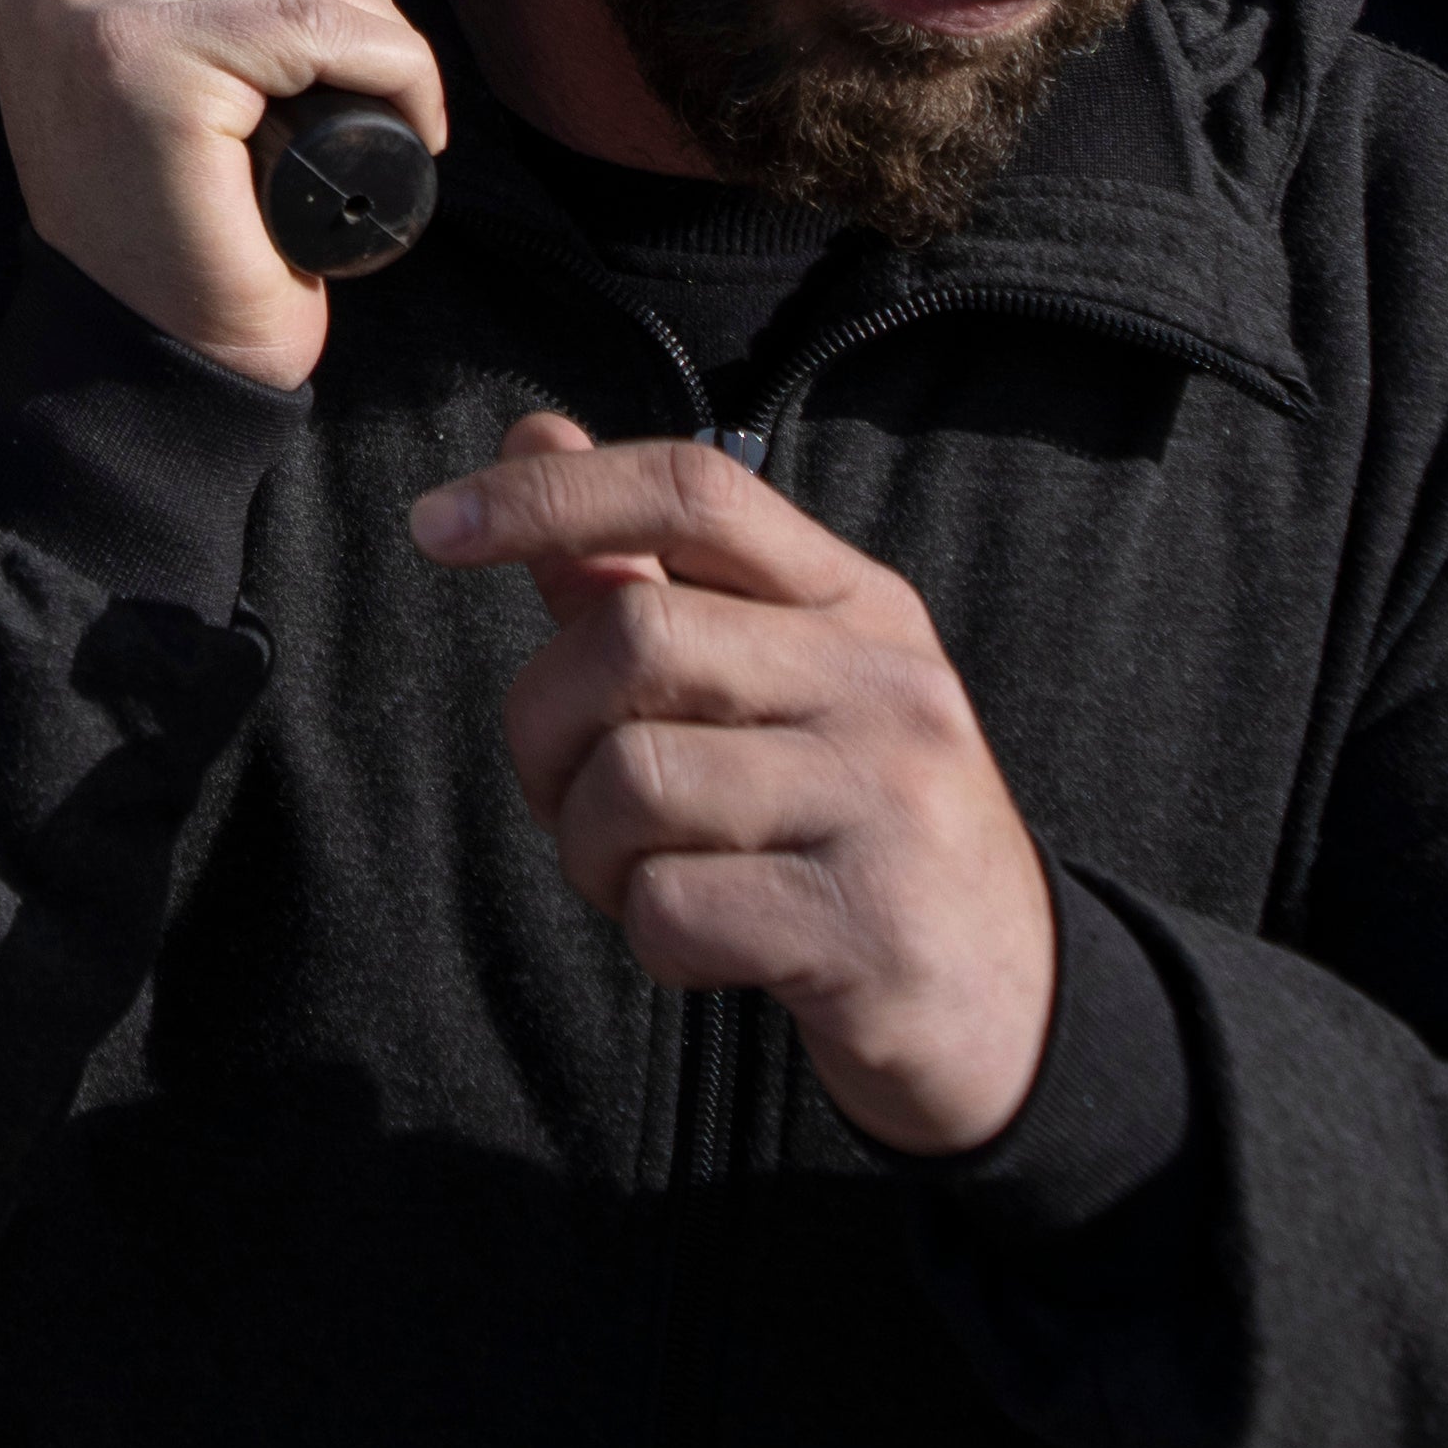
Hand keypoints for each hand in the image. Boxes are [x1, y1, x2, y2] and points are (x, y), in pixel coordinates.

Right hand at [0, 0, 442, 392]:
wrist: (157, 361)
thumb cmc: (177, 225)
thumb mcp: (211, 77)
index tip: (316, 22)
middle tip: (370, 76)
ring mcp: (83, 10)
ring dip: (372, 21)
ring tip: (385, 100)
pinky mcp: (143, 64)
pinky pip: (316, 25)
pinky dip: (392, 65)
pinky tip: (407, 124)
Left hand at [414, 413, 1061, 1153]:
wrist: (1011, 1011)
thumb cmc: (851, 829)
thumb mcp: (777, 689)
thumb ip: (647, 575)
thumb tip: (536, 435)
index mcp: (858, 603)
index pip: (695, 490)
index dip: (553, 495)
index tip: (436, 526)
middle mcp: (884, 683)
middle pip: (631, 638)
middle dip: (543, 726)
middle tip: (564, 794)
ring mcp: (886, 804)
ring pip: (631, 781)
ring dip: (588, 849)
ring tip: (642, 875)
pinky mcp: (865, 929)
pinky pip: (670, 907)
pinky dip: (646, 933)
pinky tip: (701, 944)